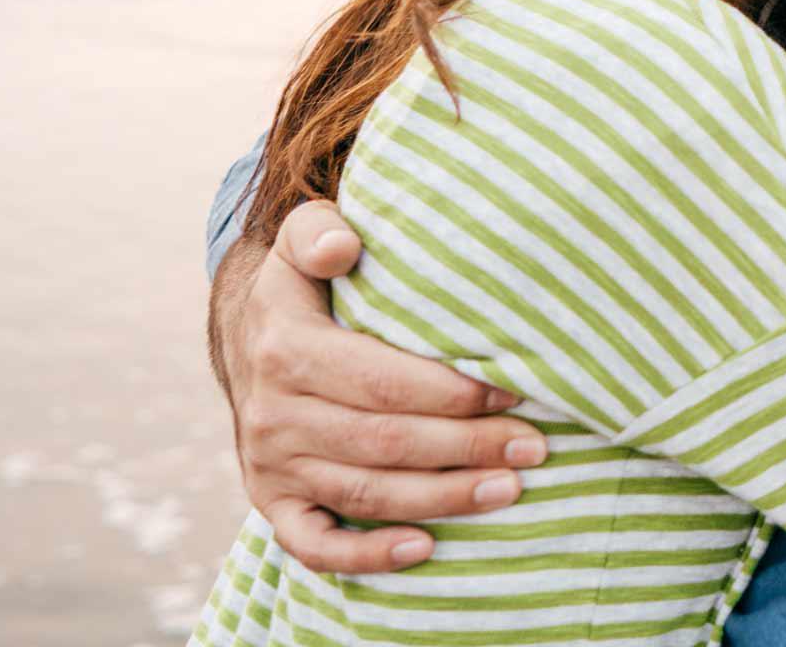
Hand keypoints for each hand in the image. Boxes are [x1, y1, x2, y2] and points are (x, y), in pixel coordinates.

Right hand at [216, 199, 547, 572]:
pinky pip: (313, 544)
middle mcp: (272, 413)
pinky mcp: (271, 501)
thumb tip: (342, 245)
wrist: (250, 336)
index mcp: (286, 348)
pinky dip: (367, 556)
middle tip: (535, 447)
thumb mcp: (303, 241)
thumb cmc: (307, 286)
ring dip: (441, 498)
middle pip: (383, 442)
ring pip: (363, 494)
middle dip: (466, 447)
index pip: (381, 381)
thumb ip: (318, 229)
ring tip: (510, 489)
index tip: (514, 391)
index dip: (451, 393)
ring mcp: (269, 463)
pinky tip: (427, 548)